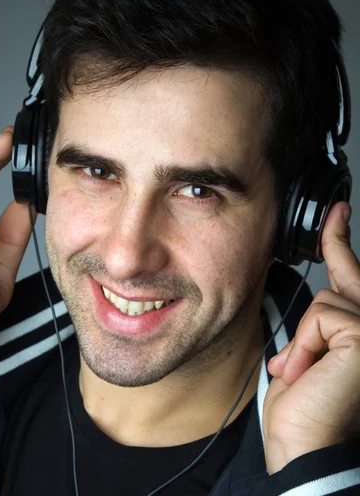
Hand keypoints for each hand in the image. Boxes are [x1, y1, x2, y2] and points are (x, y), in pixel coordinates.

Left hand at [263, 201, 359, 473]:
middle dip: (325, 277)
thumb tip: (319, 311)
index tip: (337, 212)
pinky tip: (308, 372)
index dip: (341, 240)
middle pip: (341, 279)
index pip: (352, 275)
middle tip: (312, 337)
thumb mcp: (308, 354)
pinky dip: (305, 345)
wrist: (303, 443)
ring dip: (303, 340)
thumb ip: (320, 326)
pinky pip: (320, 316)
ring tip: (305, 373)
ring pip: (322, 300)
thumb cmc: (305, 408)